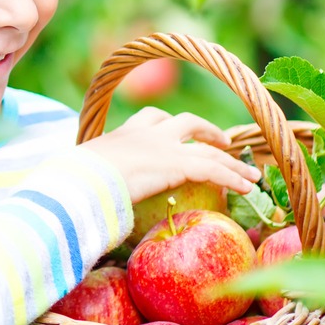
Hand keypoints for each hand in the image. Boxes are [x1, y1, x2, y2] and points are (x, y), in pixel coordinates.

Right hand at [79, 108, 261, 204]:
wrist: (79, 180)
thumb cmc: (75, 183)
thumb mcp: (83, 177)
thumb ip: (95, 184)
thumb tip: (89, 205)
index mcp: (122, 134)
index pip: (151, 119)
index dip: (169, 124)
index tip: (178, 131)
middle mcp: (146, 134)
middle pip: (185, 122)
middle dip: (206, 130)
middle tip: (222, 140)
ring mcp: (163, 147)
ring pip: (207, 149)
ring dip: (231, 161)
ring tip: (249, 173)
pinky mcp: (177, 164)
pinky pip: (213, 169)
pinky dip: (233, 177)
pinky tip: (247, 187)